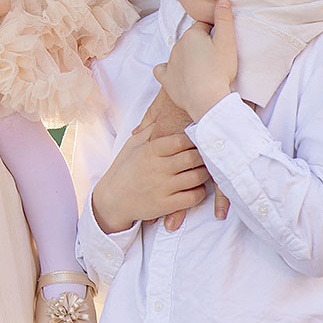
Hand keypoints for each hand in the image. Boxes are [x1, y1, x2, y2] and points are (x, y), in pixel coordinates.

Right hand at [132, 89, 228, 228]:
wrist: (112, 199)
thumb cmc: (123, 169)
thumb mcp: (132, 145)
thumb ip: (150, 131)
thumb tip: (166, 117)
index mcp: (150, 150)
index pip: (182, 140)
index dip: (195, 138)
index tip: (202, 138)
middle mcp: (158, 168)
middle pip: (194, 157)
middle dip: (204, 155)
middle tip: (210, 154)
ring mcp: (163, 187)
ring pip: (197, 177)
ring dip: (205, 173)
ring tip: (205, 169)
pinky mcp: (167, 205)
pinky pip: (194, 197)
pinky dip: (200, 192)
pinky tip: (196, 187)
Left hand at [155, 0, 238, 121]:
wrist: (206, 98)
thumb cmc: (220, 70)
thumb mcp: (227, 42)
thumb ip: (224, 19)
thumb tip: (222, 0)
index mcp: (191, 34)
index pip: (203, 26)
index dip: (213, 32)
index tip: (221, 42)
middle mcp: (177, 45)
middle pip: (191, 40)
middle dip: (201, 45)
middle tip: (215, 58)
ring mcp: (170, 62)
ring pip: (179, 54)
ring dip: (188, 57)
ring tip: (204, 70)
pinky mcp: (166, 79)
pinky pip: (162, 70)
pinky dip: (169, 70)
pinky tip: (177, 74)